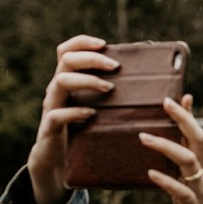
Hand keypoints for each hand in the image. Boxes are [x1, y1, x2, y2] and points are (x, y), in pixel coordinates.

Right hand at [29, 35, 118, 203]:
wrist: (59, 161)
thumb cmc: (85, 132)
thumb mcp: (99, 110)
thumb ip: (113, 96)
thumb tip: (152, 87)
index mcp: (68, 81)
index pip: (67, 51)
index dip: (82, 42)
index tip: (104, 44)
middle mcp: (57, 89)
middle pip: (66, 60)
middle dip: (91, 59)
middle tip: (115, 67)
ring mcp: (52, 106)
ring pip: (60, 82)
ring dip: (86, 81)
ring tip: (108, 88)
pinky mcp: (50, 127)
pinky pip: (57, 115)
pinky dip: (74, 111)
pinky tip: (91, 113)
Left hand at [139, 96, 202, 203]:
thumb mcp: (194, 178)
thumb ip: (185, 158)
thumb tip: (173, 139)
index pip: (198, 133)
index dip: (187, 115)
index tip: (174, 97)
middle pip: (198, 140)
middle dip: (183, 120)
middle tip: (164, 103)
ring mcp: (201, 189)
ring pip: (189, 162)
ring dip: (167, 147)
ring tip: (144, 137)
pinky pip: (182, 192)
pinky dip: (167, 181)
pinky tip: (152, 175)